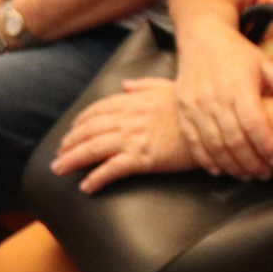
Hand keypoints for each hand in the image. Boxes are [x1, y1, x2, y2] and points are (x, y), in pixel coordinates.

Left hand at [51, 76, 199, 190]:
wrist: (215, 123)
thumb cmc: (194, 106)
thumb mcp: (168, 86)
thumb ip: (144, 85)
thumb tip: (125, 84)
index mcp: (134, 101)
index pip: (97, 110)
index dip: (80, 122)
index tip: (70, 132)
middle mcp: (129, 118)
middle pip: (89, 130)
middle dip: (69, 143)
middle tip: (57, 156)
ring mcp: (134, 138)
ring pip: (93, 148)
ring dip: (72, 160)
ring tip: (59, 170)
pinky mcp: (144, 158)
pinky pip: (113, 169)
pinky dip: (96, 178)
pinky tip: (86, 187)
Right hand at [174, 16, 272, 179]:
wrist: (200, 37)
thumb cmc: (236, 52)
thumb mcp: (264, 63)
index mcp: (239, 86)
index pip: (254, 124)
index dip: (267, 145)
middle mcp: (215, 97)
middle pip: (234, 140)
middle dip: (251, 162)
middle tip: (264, 174)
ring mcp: (195, 105)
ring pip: (213, 145)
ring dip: (231, 165)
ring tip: (247, 175)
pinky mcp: (183, 110)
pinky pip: (193, 142)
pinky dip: (206, 160)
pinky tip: (220, 170)